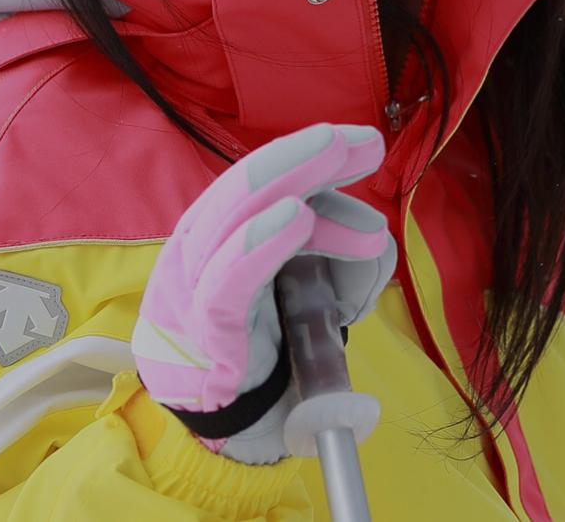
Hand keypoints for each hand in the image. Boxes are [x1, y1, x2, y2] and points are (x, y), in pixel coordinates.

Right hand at [132, 123, 395, 463]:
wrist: (231, 423)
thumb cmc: (267, 347)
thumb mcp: (306, 291)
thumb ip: (334, 259)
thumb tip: (373, 235)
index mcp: (217, 234)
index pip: (257, 181)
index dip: (306, 154)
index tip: (363, 141)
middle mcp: (197, 249)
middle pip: (243, 188)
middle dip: (304, 156)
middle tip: (362, 141)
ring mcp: (191, 288)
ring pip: (232, 218)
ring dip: (292, 180)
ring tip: (339, 158)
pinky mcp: (201, 332)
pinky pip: (226, 279)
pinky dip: (261, 241)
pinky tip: (296, 216)